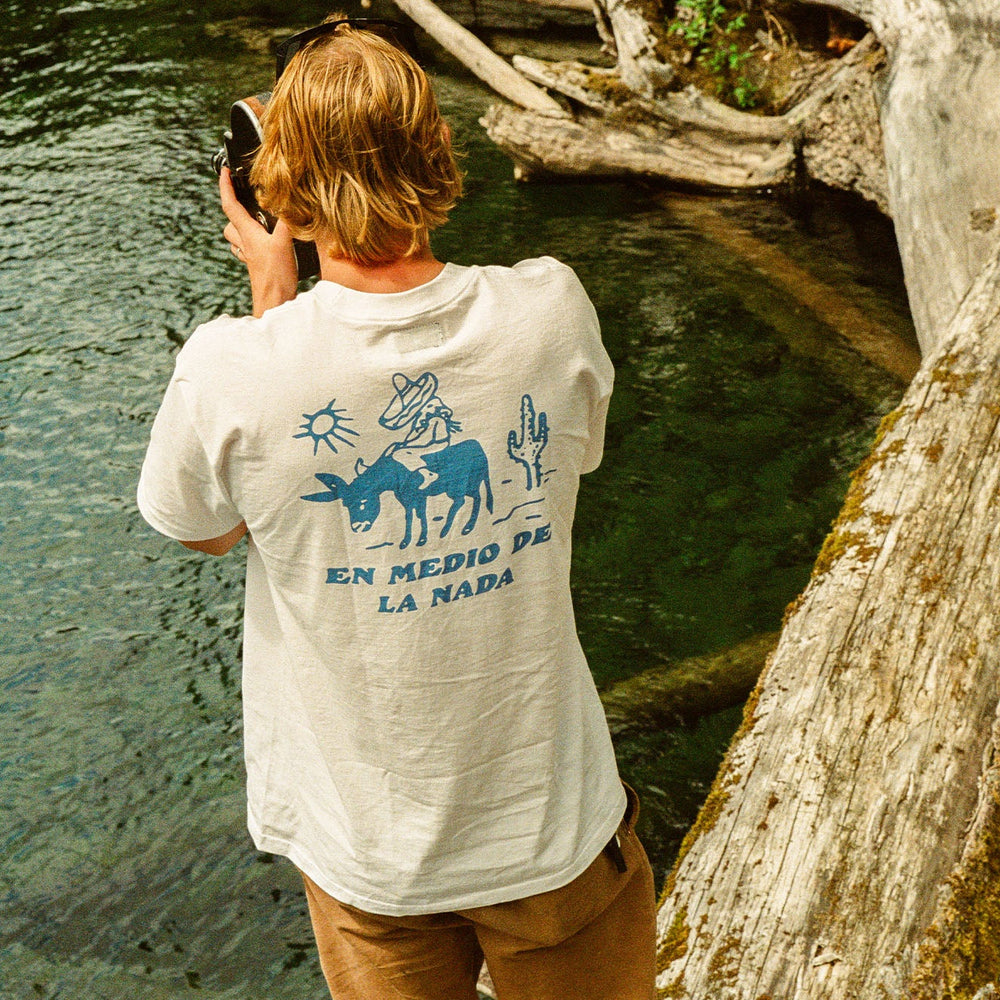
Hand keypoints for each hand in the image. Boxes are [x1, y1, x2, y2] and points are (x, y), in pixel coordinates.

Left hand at [219, 167, 298, 317]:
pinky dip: (253, 243)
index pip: (230, 204)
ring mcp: (250, 257)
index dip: (225, 186)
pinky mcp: (257, 267)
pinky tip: (265, 244)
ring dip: (242, 226)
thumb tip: (291, 201)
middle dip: (234, 207)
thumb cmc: (275, 277)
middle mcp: (246, 244)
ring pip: (236, 236)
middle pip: (230, 221)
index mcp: (248, 233)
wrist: (274, 305)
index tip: (225, 171)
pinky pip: (248, 250)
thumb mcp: (284, 243)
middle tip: (246, 198)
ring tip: (258, 220)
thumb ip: (287, 220)